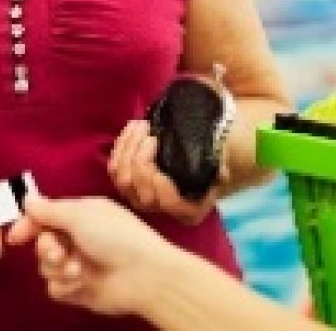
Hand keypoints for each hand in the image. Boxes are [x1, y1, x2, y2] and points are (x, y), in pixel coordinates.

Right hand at [8, 195, 175, 316]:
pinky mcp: (78, 289)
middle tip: (58, 251)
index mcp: (82, 215)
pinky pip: (55, 288)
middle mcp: (79, 238)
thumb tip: (27, 199)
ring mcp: (78, 264)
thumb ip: (51, 210)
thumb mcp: (82, 216)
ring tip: (76, 269)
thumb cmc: (117, 237)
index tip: (15, 237)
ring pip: (46, 267)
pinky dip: (64, 285)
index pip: (46, 216)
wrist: (144, 275)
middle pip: (43, 242)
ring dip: (57, 267)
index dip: (29, 225)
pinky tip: (80, 282)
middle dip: (46, 248)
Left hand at [107, 119, 223, 224]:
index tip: (158, 146)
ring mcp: (142, 199)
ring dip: (128, 148)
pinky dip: (120, 148)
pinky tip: (132, 129)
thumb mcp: (221, 163)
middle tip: (150, 131)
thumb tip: (220, 169)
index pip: (168, 202)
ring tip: (141, 125)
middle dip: (139, 157)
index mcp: (189, 210)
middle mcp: (163, 210)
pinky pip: (114, 170)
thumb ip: (220, 167)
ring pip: (122, 180)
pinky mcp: (128, 185)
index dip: (159, 180)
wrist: (201, 158)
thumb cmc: (213, 161)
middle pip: (139, 192)